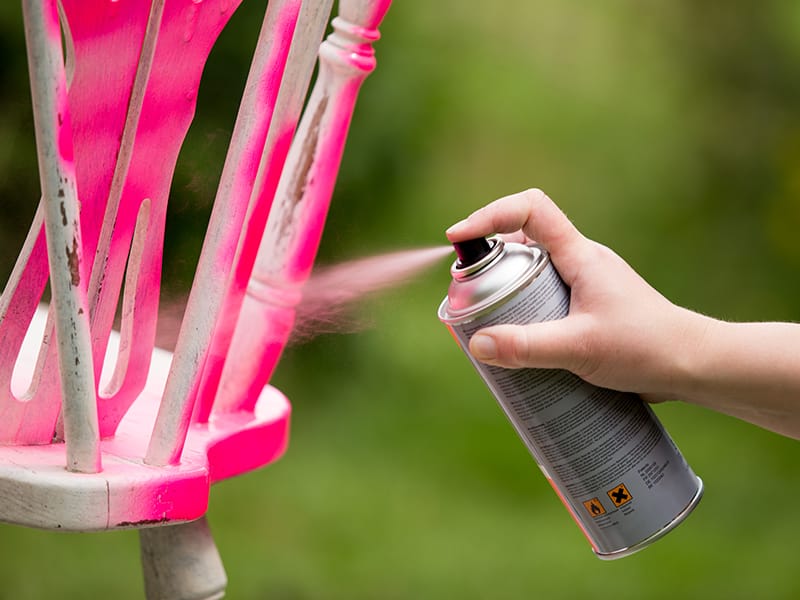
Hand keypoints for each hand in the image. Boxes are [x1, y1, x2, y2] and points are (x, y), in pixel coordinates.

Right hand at [445, 189, 710, 402]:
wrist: (692, 365)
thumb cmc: (646, 347)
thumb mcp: (580, 347)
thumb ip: (527, 346)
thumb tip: (477, 344)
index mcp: (580, 254)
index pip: (531, 209)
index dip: (490, 215)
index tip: (459, 238)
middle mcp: (580, 261)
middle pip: (522, 240)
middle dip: (488, 259)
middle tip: (466, 290)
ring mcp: (584, 283)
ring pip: (532, 270)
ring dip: (504, 286)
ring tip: (486, 318)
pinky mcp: (587, 308)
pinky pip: (544, 296)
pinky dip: (522, 308)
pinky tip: (518, 341)